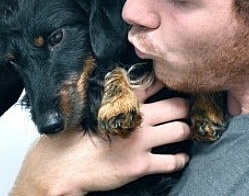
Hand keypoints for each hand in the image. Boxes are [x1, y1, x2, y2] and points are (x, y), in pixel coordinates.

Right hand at [10, 80, 190, 195]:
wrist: (61, 165)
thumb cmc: (70, 136)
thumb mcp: (89, 105)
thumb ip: (110, 95)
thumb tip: (124, 87)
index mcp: (124, 100)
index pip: (156, 83)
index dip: (169, 83)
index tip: (176, 85)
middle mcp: (138, 118)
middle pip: (177, 106)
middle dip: (186, 107)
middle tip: (187, 109)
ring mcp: (141, 141)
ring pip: (180, 130)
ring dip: (187, 130)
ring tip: (186, 130)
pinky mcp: (141, 165)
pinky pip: (172, 161)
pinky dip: (180, 159)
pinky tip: (180, 158)